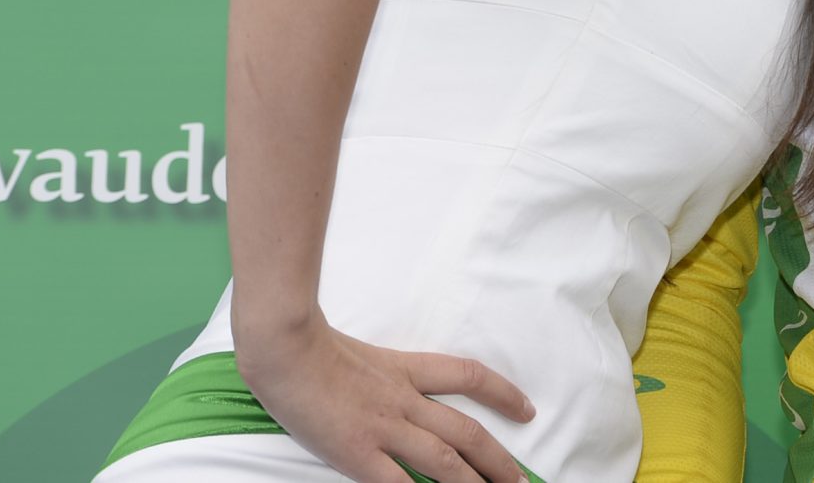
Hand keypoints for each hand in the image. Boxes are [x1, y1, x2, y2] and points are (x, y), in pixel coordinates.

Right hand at [235, 312, 536, 482]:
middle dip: (498, 459)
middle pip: (466, 431)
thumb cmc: (311, 344)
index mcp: (407, 369)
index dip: (503, 394)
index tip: (527, 410)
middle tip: (522, 481)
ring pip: (444, 461)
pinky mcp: (357, 453)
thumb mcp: (363, 353)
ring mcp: (383, 428)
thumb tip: (391, 390)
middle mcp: (405, 400)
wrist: (286, 347)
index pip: (469, 376)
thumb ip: (383, 374)